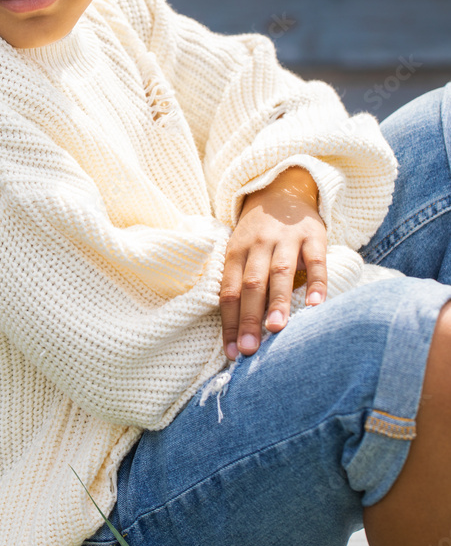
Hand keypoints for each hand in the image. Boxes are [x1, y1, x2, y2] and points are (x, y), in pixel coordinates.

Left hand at [219, 167, 327, 359]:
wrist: (282, 192)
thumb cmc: (258, 236)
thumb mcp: (241, 252)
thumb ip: (240, 284)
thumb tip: (239, 334)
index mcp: (236, 252)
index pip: (229, 291)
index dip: (230, 323)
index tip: (232, 353)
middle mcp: (258, 244)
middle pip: (251, 284)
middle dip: (249, 318)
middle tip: (250, 350)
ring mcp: (286, 238)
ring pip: (279, 272)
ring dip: (278, 302)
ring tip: (277, 329)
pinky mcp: (312, 235)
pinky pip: (314, 260)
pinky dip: (316, 283)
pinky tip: (316, 305)